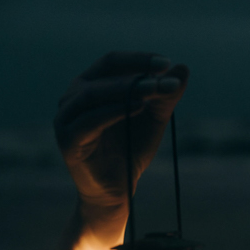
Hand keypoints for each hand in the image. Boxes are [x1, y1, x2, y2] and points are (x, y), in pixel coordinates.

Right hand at [54, 51, 189, 209]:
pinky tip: (137, 107)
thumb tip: (183, 68)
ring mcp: (66, 117)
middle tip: (166, 79)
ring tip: (154, 91)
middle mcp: (73, 97)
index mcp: (90, 85)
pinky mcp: (68, 140)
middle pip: (104, 74)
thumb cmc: (131, 149)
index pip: (112, 62)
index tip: (167, 63)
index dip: (139, 59)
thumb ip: (165, 96)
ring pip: (94, 94)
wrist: (117, 190)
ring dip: (128, 90)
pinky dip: (114, 111)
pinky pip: (89, 120)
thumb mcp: (153, 119)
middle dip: (138, 75)